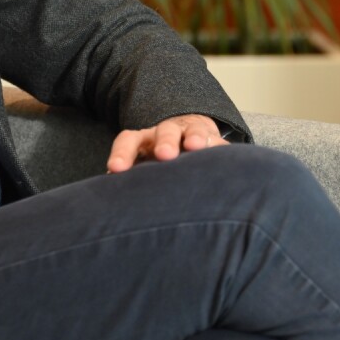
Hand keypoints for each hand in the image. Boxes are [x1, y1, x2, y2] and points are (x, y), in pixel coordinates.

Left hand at [106, 114, 228, 172]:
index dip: (121, 153)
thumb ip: (131, 182)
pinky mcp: (213, 139)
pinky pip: (218, 141)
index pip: (129, 140)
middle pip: (164, 132)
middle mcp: (167, 133)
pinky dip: (220, 147)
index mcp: (144, 141)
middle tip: (164, 154)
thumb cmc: (158, 163)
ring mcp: (192, 133)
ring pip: (192, 131)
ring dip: (194, 137)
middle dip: (164, 141)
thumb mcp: (143, 168)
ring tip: (195, 145)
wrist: (188, 137)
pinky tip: (226, 158)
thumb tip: (113, 208)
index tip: (115, 170)